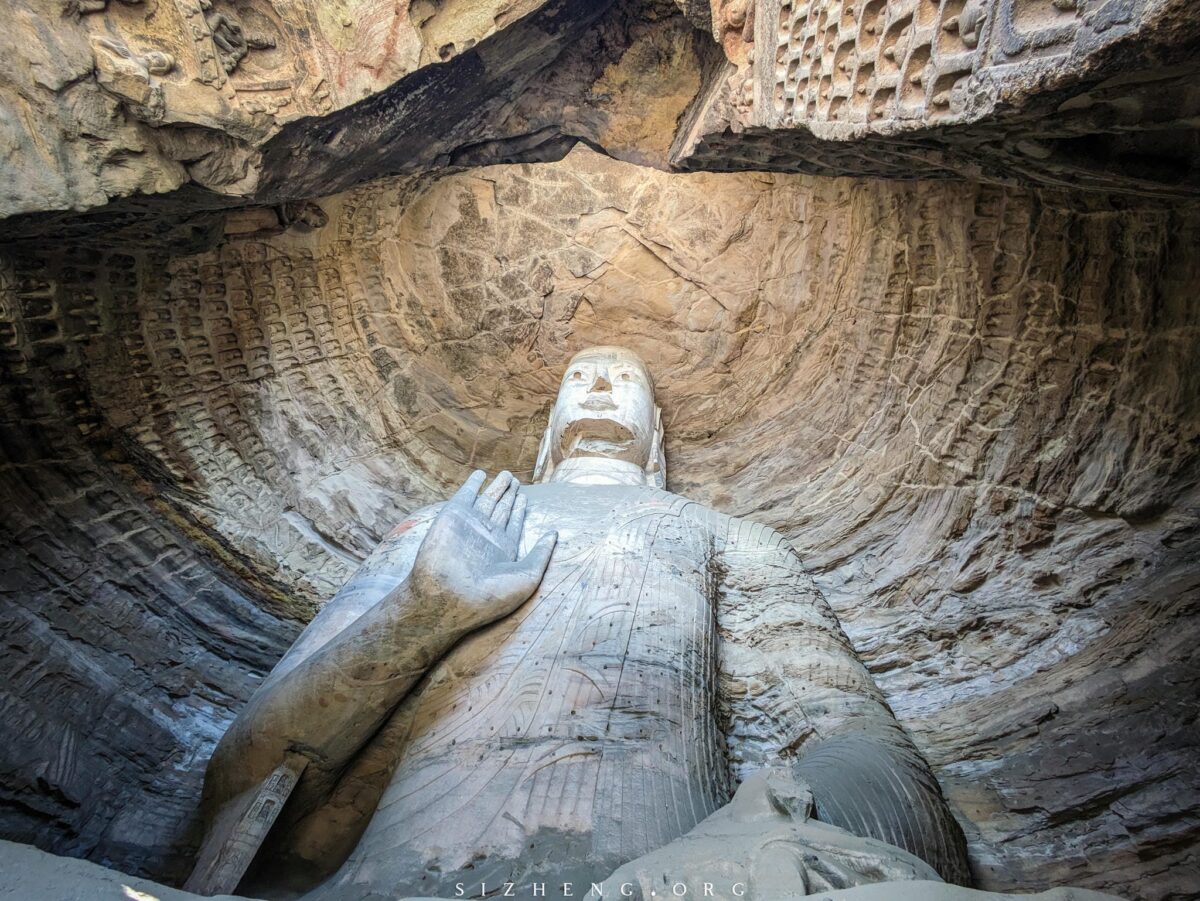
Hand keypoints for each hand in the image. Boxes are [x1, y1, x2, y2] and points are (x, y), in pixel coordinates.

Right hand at [407, 470, 556, 631]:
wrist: (449, 595)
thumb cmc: (491, 593)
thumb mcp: (528, 576)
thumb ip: (541, 553)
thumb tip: (554, 534)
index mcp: (503, 551)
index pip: (513, 524)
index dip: (519, 510)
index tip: (524, 498)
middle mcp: (486, 537)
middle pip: (501, 509)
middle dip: (509, 495)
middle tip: (515, 480)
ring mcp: (470, 525)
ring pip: (488, 499)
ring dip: (497, 487)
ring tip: (507, 474)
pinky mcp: (454, 515)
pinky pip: (465, 494)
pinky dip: (472, 483)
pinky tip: (480, 475)